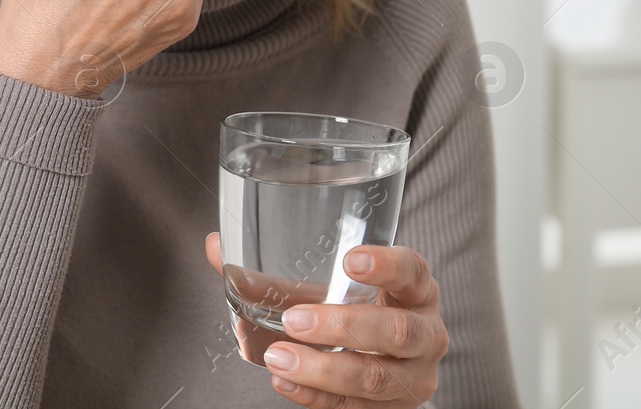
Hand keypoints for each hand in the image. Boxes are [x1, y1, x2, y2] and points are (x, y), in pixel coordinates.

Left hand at [204, 232, 449, 405]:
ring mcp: (413, 377)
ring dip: (324, 369)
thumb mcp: (331, 288)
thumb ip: (275, 271)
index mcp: (416, 291)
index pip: (413, 271)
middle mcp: (425, 333)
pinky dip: (316, 397)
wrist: (390, 363)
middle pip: (397, 330)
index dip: (387, 265)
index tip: (351, 259)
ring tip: (279, 357)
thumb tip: (214, 246)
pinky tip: (285, 383)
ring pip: (376, 377)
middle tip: (296, 319)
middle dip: (344, 327)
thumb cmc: (357, 311)